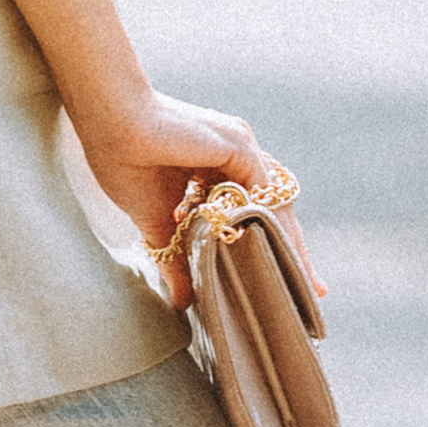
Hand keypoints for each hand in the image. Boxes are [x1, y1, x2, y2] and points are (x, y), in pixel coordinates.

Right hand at [74, 90, 324, 311]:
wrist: (110, 125)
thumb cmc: (124, 161)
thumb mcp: (156, 222)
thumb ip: (176, 259)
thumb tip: (182, 301)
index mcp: (217, 164)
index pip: (255, 210)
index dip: (272, 243)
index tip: (288, 279)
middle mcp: (237, 152)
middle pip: (274, 209)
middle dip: (294, 250)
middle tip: (317, 289)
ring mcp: (240, 146)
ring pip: (274, 204)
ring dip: (289, 242)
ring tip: (302, 281)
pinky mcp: (236, 145)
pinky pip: (264, 192)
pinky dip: (272, 224)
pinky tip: (276, 257)